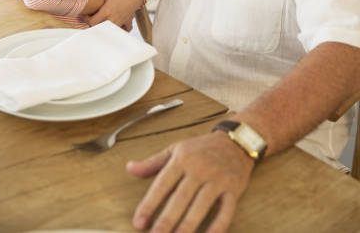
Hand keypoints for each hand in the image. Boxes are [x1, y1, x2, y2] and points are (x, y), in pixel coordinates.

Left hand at [85, 0, 144, 26]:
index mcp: (107, 12)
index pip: (92, 22)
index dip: (87, 19)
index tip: (87, 14)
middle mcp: (112, 20)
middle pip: (97, 28)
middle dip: (93, 23)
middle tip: (92, 17)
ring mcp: (118, 24)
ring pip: (105, 31)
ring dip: (101, 27)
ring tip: (100, 20)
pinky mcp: (122, 25)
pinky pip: (116, 32)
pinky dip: (113, 31)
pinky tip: (111, 26)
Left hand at [127, 131, 254, 231]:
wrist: (235, 140)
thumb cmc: (200, 148)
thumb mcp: (175, 149)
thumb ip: (152, 163)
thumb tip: (129, 168)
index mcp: (182, 159)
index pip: (162, 184)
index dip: (149, 204)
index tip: (138, 222)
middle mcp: (199, 168)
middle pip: (180, 198)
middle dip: (167, 220)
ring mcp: (217, 179)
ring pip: (201, 205)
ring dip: (188, 225)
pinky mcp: (233, 189)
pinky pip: (226, 211)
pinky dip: (218, 227)